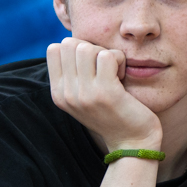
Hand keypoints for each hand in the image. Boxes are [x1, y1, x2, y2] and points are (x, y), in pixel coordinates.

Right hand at [47, 38, 161, 151]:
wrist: (131, 143)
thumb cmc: (112, 113)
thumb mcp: (84, 96)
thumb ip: (74, 74)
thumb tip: (72, 43)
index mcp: (58, 93)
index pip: (54, 49)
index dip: (76, 49)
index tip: (91, 67)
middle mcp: (66, 94)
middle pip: (70, 44)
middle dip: (91, 49)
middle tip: (105, 68)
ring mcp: (84, 94)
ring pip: (87, 47)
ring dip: (106, 54)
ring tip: (114, 73)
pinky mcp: (105, 93)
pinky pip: (108, 56)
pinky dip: (119, 60)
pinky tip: (122, 76)